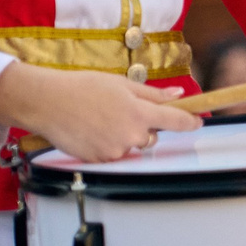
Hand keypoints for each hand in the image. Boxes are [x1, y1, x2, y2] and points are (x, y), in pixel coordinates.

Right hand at [0, 62, 200, 160]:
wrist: (48, 102)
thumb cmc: (83, 88)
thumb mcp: (122, 84)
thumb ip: (152, 94)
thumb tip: (177, 95)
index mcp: (139, 112)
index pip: (175, 121)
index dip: (190, 122)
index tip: (198, 122)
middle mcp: (130, 135)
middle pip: (152, 137)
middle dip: (144, 126)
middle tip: (122, 111)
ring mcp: (114, 150)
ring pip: (132, 146)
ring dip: (125, 136)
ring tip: (102, 119)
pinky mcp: (99, 160)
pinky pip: (113, 154)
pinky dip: (108, 144)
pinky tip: (92, 130)